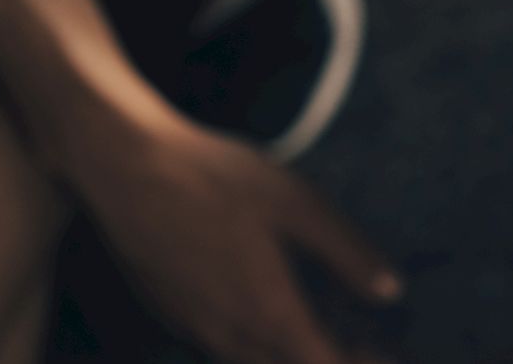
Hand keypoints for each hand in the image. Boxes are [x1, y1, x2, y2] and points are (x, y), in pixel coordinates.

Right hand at [59, 113, 398, 363]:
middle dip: (329, 359)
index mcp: (270, 313)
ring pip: (254, 360)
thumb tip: (390, 290)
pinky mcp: (171, 313)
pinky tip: (268, 309)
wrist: (122, 168)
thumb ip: (347, 253)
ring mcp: (195, 327)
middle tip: (363, 343)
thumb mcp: (297, 204)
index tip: (384, 352)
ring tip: (321, 327)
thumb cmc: (213, 178)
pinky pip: (223, 345)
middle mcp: (230, 334)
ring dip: (291, 352)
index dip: (359, 363)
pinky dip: (257, 340)